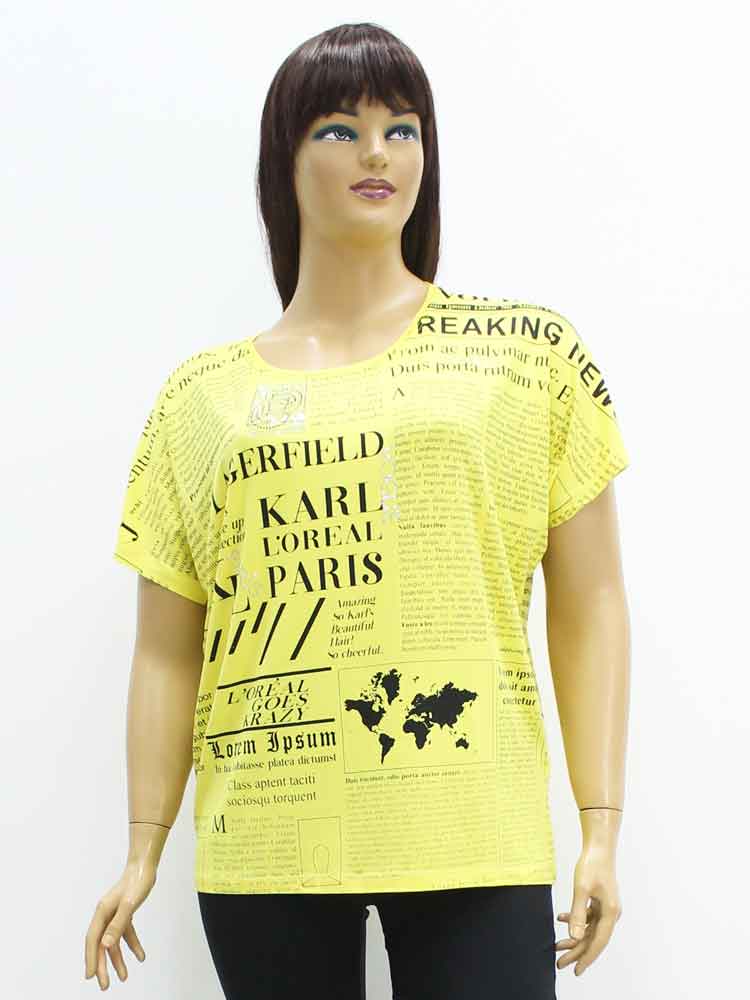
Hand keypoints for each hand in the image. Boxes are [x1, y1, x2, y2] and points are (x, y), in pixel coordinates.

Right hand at [84, 857, 156, 988]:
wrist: (145, 865)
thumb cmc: (137, 881)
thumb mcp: (129, 904)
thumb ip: (118, 924)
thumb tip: (106, 944)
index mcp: (102, 912)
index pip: (93, 940)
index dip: (91, 958)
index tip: (91, 975)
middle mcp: (105, 915)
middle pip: (101, 944)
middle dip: (102, 965)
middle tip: (105, 985)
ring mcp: (115, 914)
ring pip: (113, 941)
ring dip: (118, 959)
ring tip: (123, 977)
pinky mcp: (125, 913)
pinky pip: (126, 933)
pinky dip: (132, 945)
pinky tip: (141, 956)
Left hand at [555, 844, 622, 976]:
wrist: (599, 847)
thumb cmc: (592, 865)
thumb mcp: (581, 889)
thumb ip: (578, 914)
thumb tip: (575, 937)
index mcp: (611, 913)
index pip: (598, 942)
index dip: (587, 958)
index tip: (576, 971)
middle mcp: (611, 913)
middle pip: (593, 938)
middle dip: (576, 952)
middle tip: (560, 963)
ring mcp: (606, 907)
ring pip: (589, 929)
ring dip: (574, 937)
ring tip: (557, 946)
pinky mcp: (600, 900)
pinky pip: (588, 917)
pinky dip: (575, 919)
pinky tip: (560, 918)